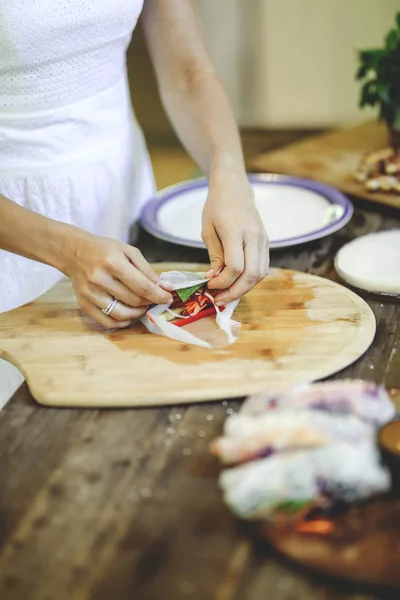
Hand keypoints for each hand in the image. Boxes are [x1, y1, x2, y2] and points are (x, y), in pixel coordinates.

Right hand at [62, 231, 172, 328]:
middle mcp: (100, 279)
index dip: (158, 295)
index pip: (142, 286)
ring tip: (142, 306)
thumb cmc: (105, 250)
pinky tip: (128, 315)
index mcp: (113, 262)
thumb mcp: (128, 252)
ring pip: (121, 315)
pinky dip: (122, 323)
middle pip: (133, 301)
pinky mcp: (84, 304)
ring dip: (137, 313)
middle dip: (149, 302)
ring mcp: (90, 294)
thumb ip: (147, 270)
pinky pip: (107, 322)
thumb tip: (165, 287)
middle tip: (153, 299)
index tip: (168, 298)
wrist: (74, 252)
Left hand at [202, 169, 268, 303]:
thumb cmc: (216, 206)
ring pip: (260, 274)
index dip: (223, 282)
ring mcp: (263, 240)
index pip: (235, 267)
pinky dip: (251, 279)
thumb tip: (215, 278)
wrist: (235, 188)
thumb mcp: (207, 230)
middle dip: (235, 292)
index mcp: (235, 232)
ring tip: (228, 293)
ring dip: (244, 288)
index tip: (210, 285)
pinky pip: (263, 267)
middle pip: (251, 275)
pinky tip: (237, 282)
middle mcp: (254, 237)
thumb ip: (214, 255)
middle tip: (220, 299)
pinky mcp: (266, 242)